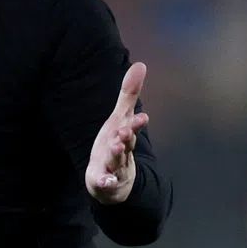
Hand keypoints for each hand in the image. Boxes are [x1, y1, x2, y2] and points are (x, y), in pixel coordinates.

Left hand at [86, 62, 149, 204]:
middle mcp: (122, 151)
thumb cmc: (117, 144)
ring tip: (115, 148)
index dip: (136, 124)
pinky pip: (105, 183)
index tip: (142, 118)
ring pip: (117, 163)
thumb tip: (140, 64)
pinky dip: (106, 183)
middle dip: (127, 138)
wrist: (115, 180)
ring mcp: (114, 168)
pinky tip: (104, 182)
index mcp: (125, 135)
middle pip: (126, 145)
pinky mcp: (104, 182)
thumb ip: (128, 95)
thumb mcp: (120, 119)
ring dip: (116, 156)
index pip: (132, 128)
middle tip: (125, 132)